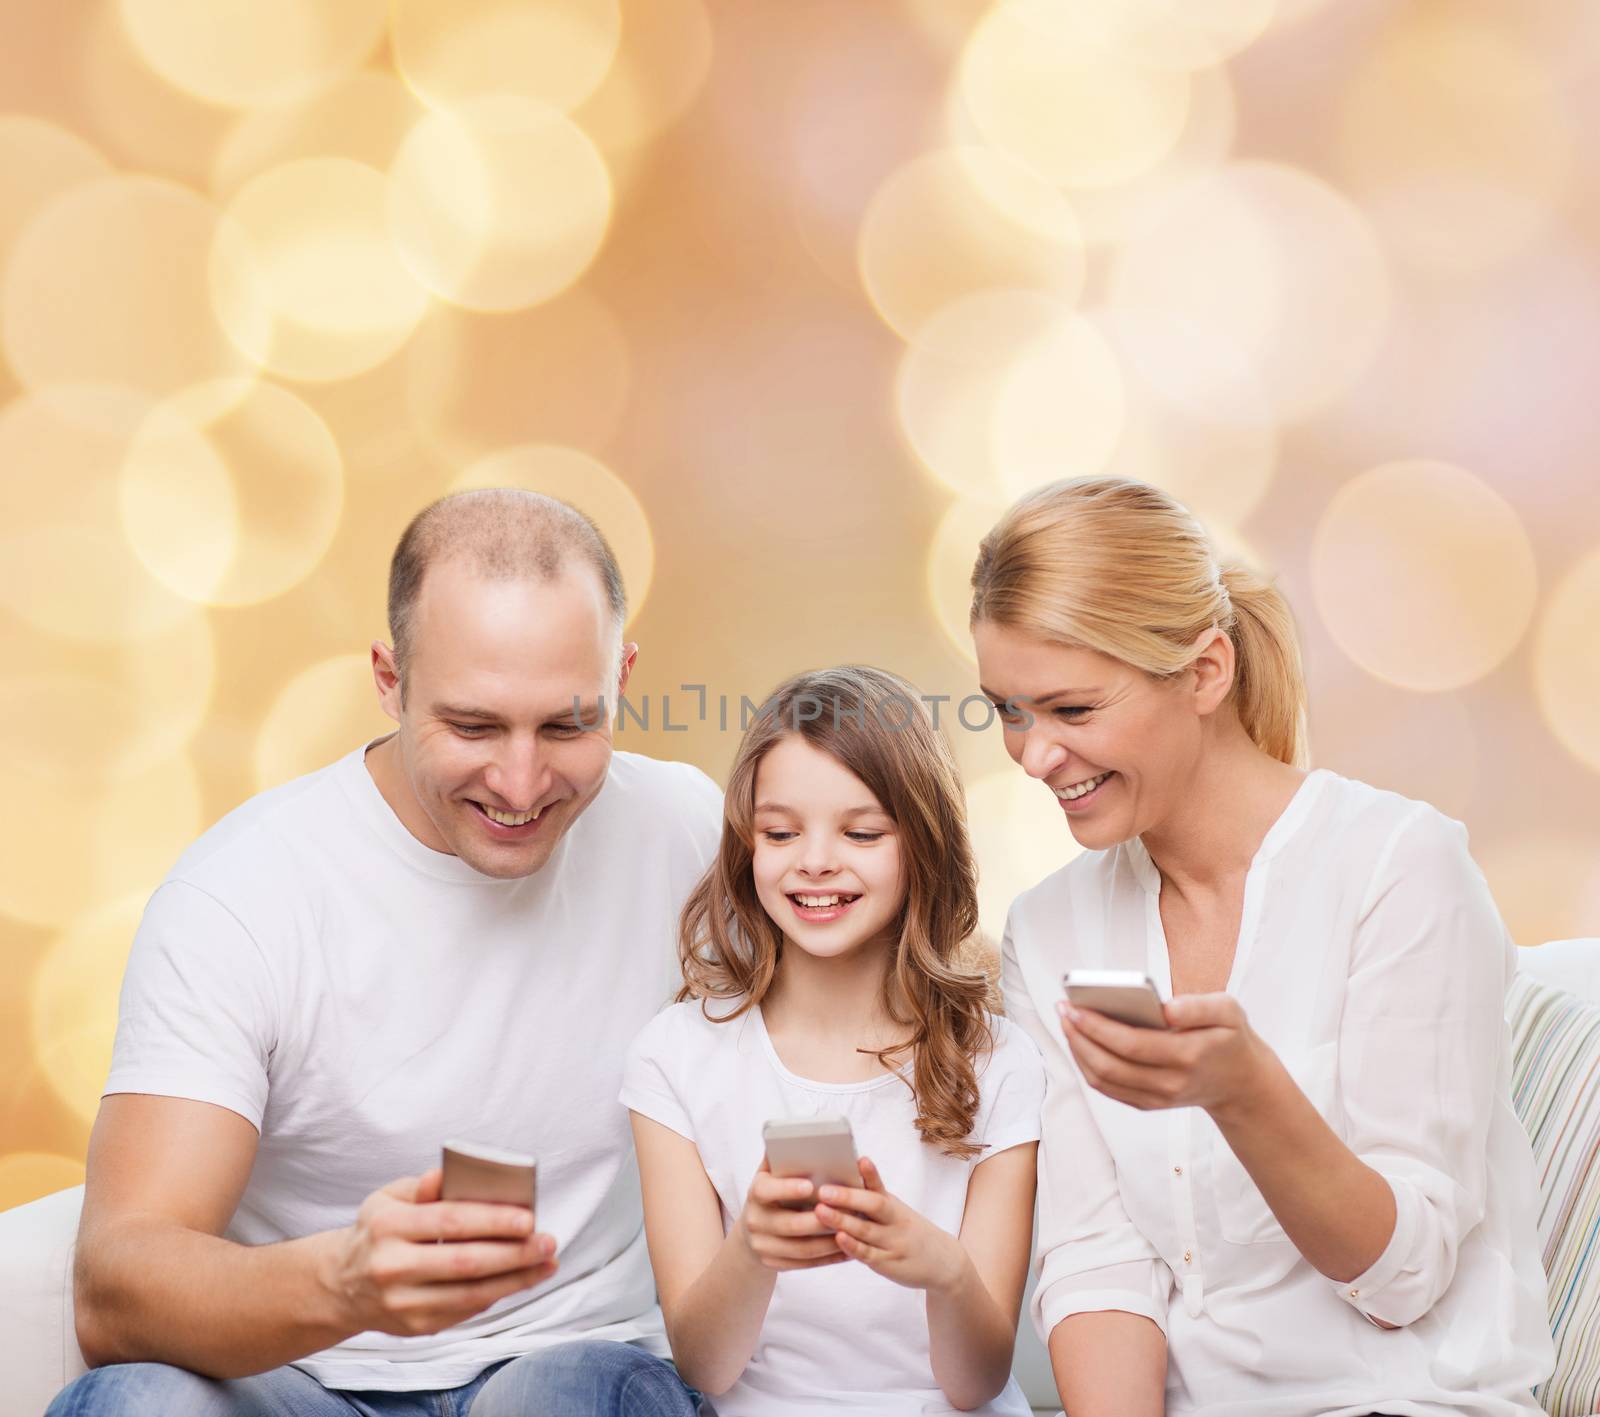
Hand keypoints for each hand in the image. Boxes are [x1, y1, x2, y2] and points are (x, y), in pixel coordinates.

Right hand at [321, 1168, 558, 1336]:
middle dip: (514, 1253)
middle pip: (465, 1262)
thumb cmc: (379, 1231)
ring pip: (470, 1293)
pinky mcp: (416, 1327)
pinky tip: (521, 1279)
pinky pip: (466, 1310)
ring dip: (516, 1279)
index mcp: (388, 1226)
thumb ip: (422, 1187)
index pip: (449, 1222)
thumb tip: (446, 1175)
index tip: (529, 1217)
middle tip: (548, 1241)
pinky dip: (498, 1294)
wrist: (342, 1285)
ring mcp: (404, 1303)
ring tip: (547, 1262)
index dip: (492, 1220)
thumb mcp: (389, 1198)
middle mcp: (393, 1267)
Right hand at [736, 1159, 848, 1271]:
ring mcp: (762, 1246)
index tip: (811, 1185)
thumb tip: (792, 1134)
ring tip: (853, 1231)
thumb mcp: (770, 1174)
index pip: (767, 1191)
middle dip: (821, 1220)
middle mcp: (754, 1221)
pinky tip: (847, 1250)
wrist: (752, 1230)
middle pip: (790, 1225)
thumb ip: (781, 1158)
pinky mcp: (773, 1263)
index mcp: (755, 1193)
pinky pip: (804, 1264)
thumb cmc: (772, 1193)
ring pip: (801, 1249)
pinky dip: (827, 1258)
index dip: (788, 1189)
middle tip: (847, 1212)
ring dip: (829, 1242)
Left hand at [813, 1157, 966, 1292]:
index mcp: (893, 1205)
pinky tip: (838, 1238)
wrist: (943, 1263)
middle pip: (873, 1205)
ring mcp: (892, 1243)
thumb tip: (842, 1180)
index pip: (880, 1186)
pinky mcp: (887, 1264)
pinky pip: (868, 1254)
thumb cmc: (910, 1232)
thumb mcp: (897, 1212)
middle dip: (847, 1197)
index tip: (860, 1160)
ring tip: (820, 1210)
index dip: (870, 1173)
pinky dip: (853, 1246)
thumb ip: (873, 1199)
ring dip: (842, 1220)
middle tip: (824, 1190)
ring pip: (866, 1230)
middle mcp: (895, 1221)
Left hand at [1058, 993, 1272, 1115]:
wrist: (1241, 1083)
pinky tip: (1079, 1040)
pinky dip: (1087, 1065)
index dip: (1097, 1027)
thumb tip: (1165, 1008)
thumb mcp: (1229, 1011)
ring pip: (1103, 1080)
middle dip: (1079, 1036)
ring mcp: (1157, 1097)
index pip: (1132, 1044)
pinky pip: (1107, 1088)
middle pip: (1110, 1065)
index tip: (1074, 1006)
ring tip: (1066, 1021)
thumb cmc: (1230, 1037)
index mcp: (1189, 1055)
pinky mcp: (1147, 1103)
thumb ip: (1199, 1006)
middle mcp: (1170, 1082)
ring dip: (1078, 1051)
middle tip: (1062, 1009)